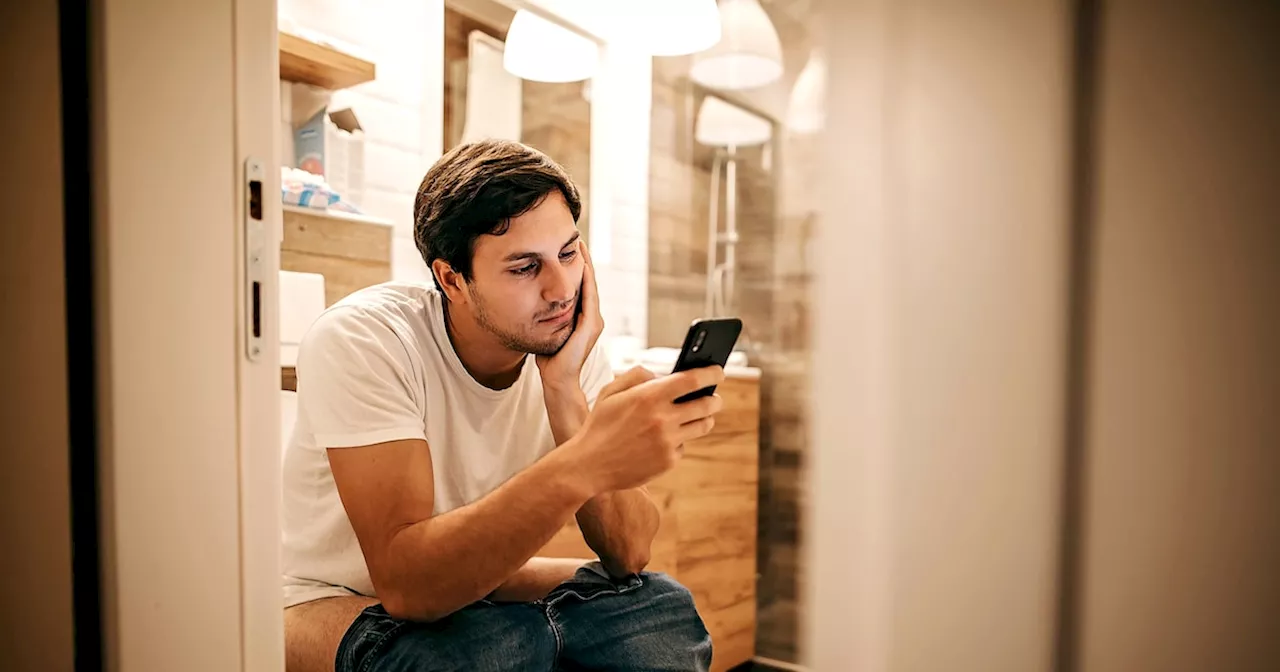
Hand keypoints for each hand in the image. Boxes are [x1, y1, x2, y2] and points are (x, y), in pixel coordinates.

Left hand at [536, 240, 603, 390]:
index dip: (577, 267)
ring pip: (590, 285)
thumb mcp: (547, 329)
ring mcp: (594, 321)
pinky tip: (581, 264)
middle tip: (577, 238)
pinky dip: (586, 279)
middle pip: (588, 282)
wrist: (557, 380)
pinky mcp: (590, 326)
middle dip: (583, 260)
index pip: (582, 286)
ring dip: (586, 264)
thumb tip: (530, 300)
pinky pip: (589, 296)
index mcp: (584, 318)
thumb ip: (545, 315)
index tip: (569, 248)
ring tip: (580, 245)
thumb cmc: (549, 359)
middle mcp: (593, 317)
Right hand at [563, 365, 726, 493]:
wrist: (589, 465)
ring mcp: (667, 442)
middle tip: (714, 397)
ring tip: (701, 416)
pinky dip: (678, 441)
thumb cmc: (599, 424)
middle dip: (715, 398)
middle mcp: (662, 418)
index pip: (693, 379)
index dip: (711, 373)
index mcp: (649, 396)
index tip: (718, 371)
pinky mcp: (668, 461)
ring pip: (702, 426)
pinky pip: (683, 446)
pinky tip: (665, 440)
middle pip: (707, 404)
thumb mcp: (610, 391)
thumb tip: (662, 375)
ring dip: (705, 418)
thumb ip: (637, 375)